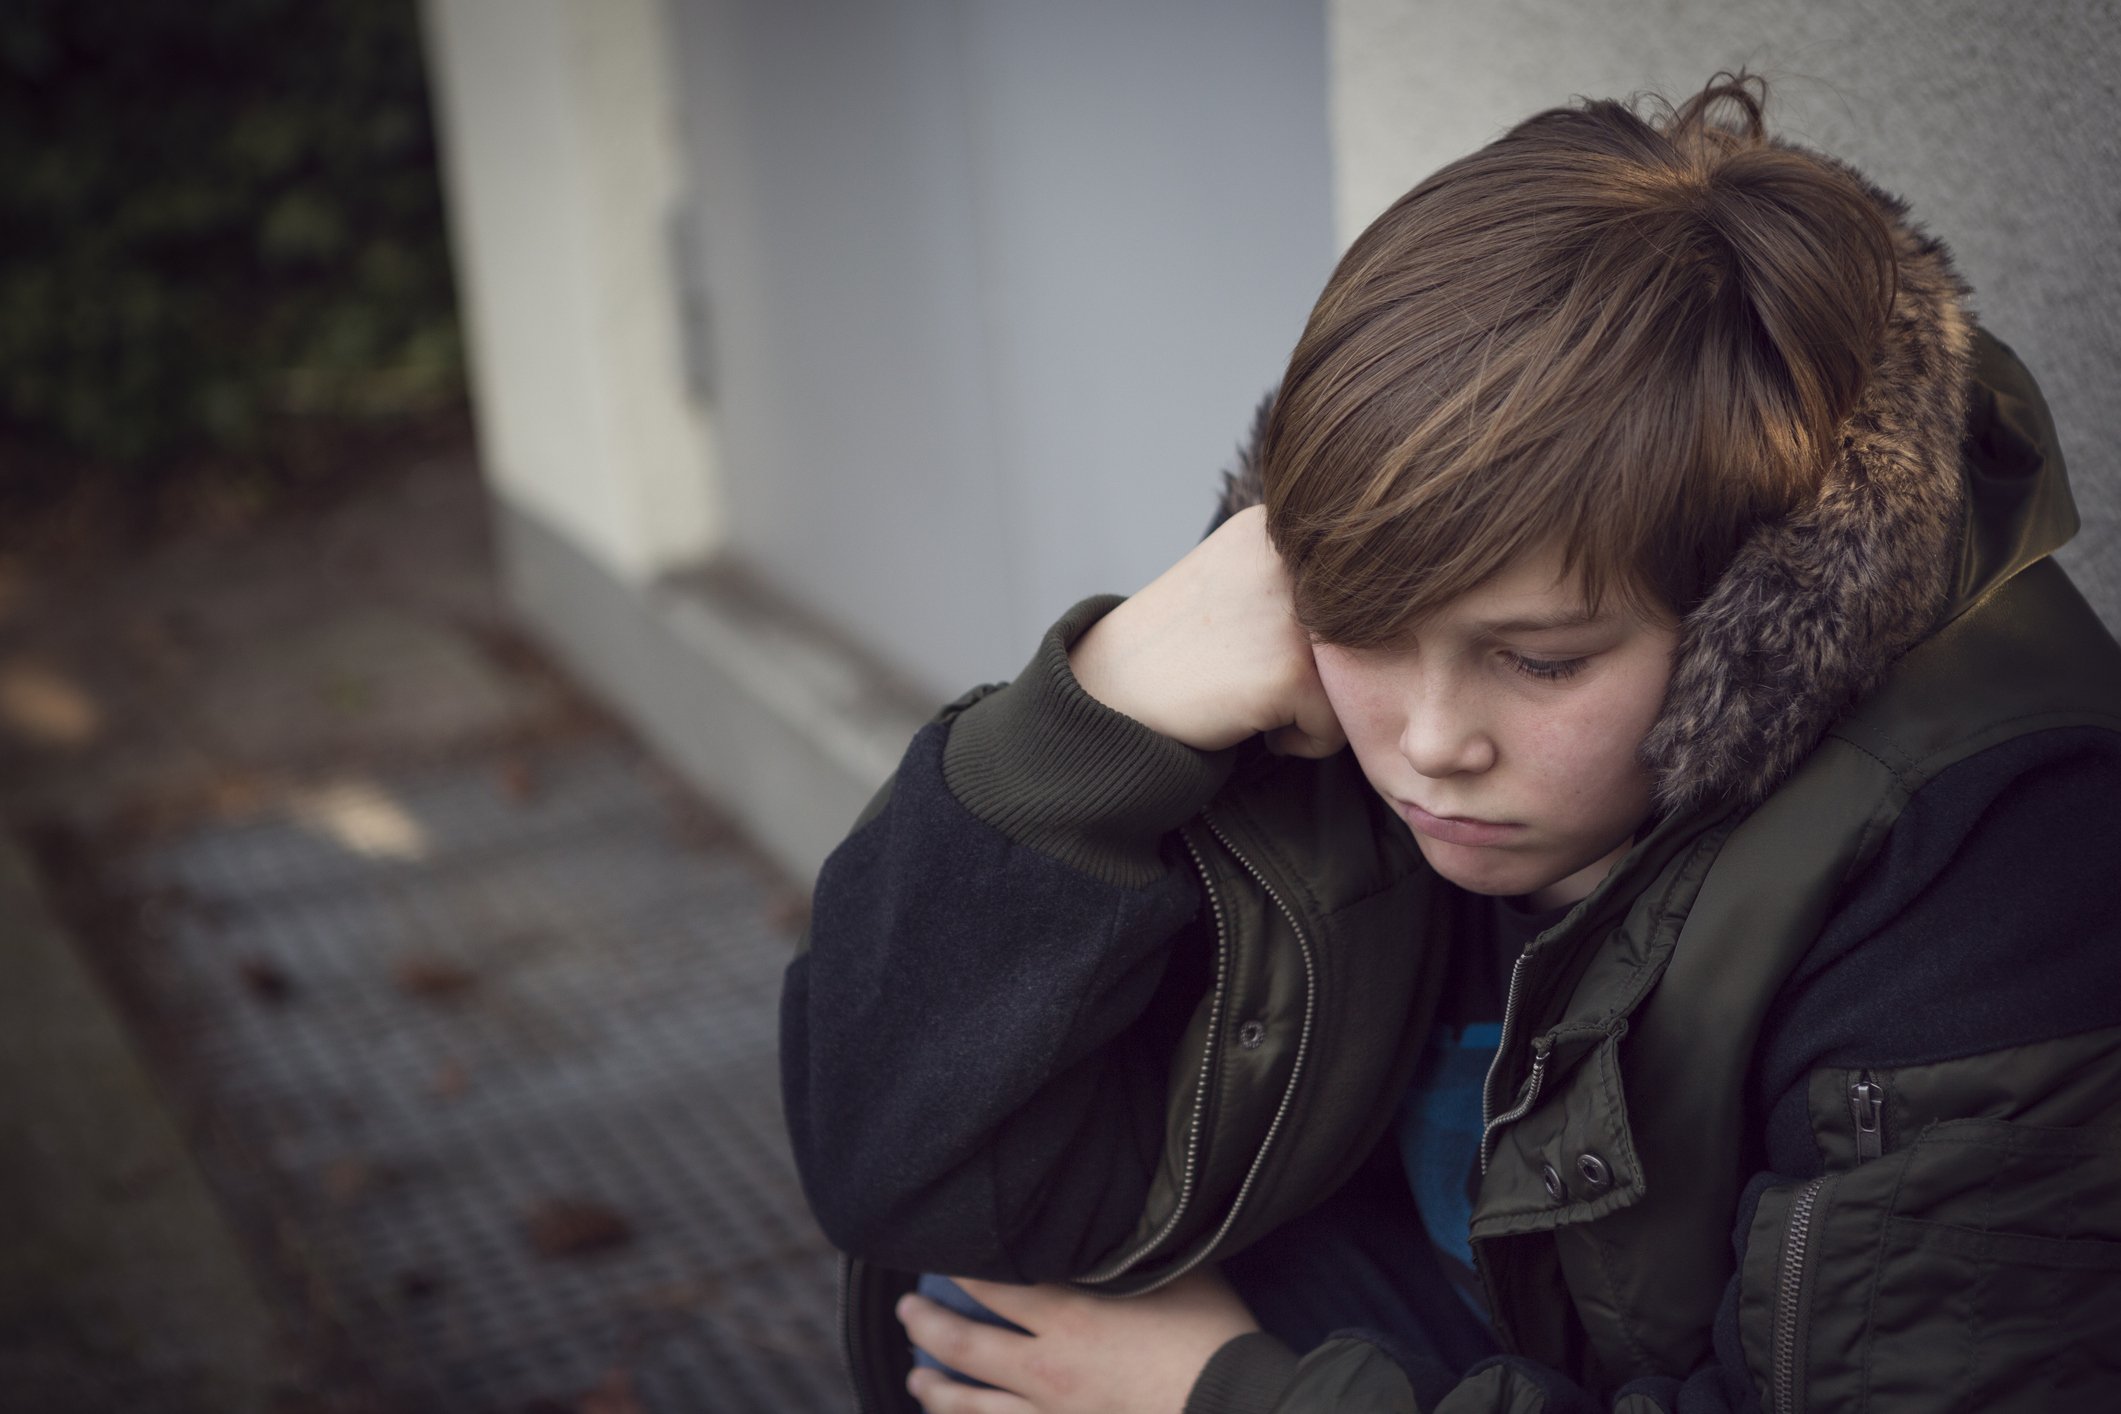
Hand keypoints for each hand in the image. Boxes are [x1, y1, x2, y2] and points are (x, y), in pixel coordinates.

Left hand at [896, 1268, 1262, 1413]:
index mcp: (1070, 1318)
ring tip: (915, 1376)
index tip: (940, 1254)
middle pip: (966, 1348)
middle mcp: (1049, 1371)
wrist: (1237, 1410)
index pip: (993, 1286)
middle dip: (926, 1326)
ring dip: (936, 1390)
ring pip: (973, 1408)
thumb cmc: (1214, 1338)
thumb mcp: (1177, 1272)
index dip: (960, 1268)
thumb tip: (1116, 1214)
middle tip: (906, 1310)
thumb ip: (1133, 1248)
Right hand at [1067, 505, 1345, 757]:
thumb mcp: (1236, 579)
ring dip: (1314, 708)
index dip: (1320, 638)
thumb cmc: (1176, 648)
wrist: (1105, 693)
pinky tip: (1244, 718)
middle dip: (1322, 674)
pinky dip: (1298, 741)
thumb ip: (1300, 578)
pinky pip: (1334, 728)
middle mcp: (1292, 558)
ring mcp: (1295, 613)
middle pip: (1363, 641)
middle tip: (1254, 675)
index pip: (1356, 596)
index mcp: (1279, 527)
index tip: (1262, 646)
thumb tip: (1396, 606)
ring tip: (1250, 695)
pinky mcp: (1292, 670)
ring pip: (1354, 686)